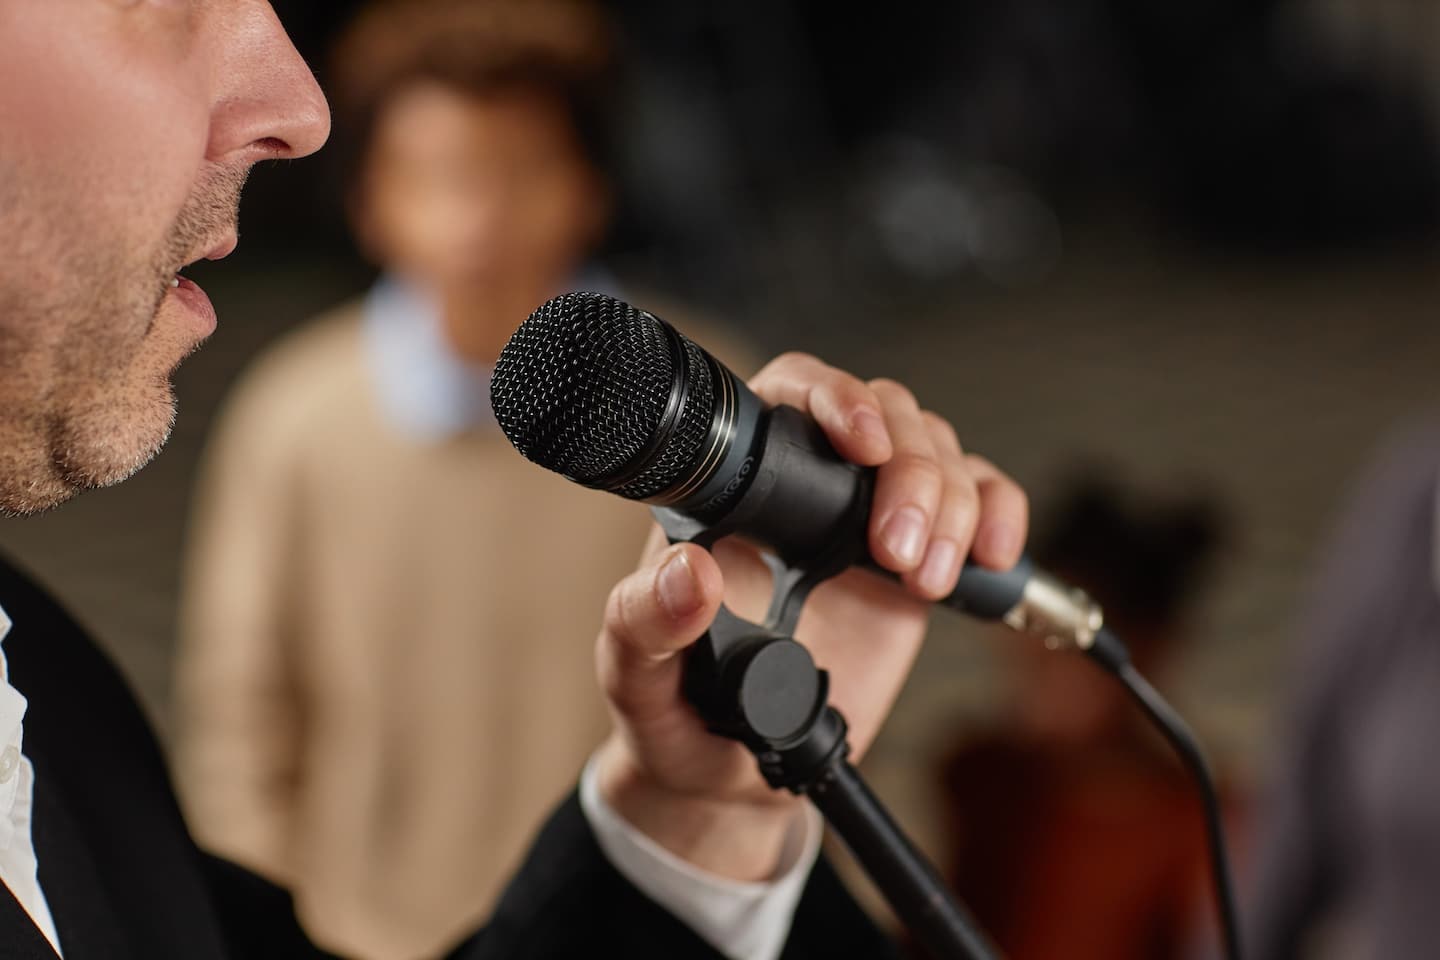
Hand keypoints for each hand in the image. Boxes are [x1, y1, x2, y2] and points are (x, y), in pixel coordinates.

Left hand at [593, 353, 1028, 880]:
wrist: (733, 773)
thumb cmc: (677, 712)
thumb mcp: (638, 676)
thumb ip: (645, 625)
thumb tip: (687, 575)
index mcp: (734, 491)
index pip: (793, 393)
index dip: (836, 400)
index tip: (863, 446)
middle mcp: (807, 488)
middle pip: (888, 415)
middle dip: (911, 474)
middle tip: (897, 557)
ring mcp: (868, 517)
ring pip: (940, 452)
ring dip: (953, 506)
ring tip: (925, 583)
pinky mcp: (918, 555)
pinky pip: (981, 499)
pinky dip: (1000, 514)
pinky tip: (990, 557)